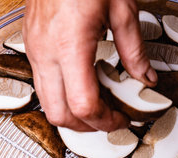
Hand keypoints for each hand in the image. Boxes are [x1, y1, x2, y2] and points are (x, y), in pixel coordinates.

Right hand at [23, 0, 156, 130]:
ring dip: (73, 115)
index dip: (105, 121)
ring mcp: (35, 50)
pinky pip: (43, 85)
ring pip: (47, 103)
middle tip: (110, 121)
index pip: (83, 105)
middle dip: (87, 127)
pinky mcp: (32, 45)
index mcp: (70, 46)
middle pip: (59, 114)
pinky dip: (62, 97)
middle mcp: (46, 52)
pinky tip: (82, 86)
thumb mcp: (122, 9)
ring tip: (98, 107)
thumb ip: (134, 50)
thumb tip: (145, 78)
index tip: (121, 121)